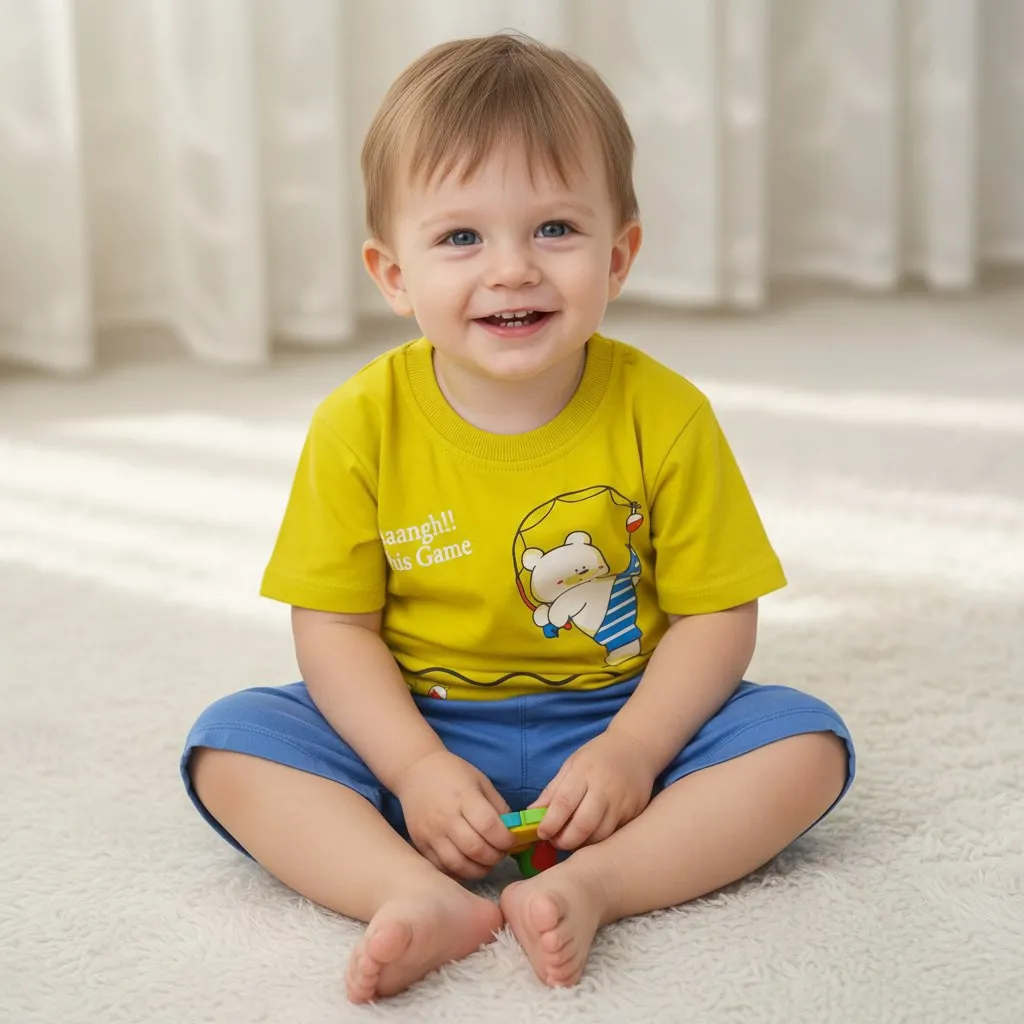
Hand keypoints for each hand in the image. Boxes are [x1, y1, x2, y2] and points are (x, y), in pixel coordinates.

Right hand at [392, 750, 513, 879]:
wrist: (415, 771)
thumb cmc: (452, 773)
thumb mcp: (480, 781)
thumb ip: (498, 806)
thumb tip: (513, 831)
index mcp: (464, 797)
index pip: (489, 826)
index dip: (505, 839)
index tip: (511, 840)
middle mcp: (446, 817)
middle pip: (475, 849)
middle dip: (495, 857)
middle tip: (500, 852)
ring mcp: (431, 833)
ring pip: (458, 865)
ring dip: (479, 869)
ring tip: (486, 861)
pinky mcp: (420, 844)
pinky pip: (442, 868)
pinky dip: (459, 872)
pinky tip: (468, 864)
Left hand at [534, 728, 657, 850]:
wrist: (637, 748)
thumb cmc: (599, 756)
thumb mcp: (572, 765)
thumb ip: (553, 791)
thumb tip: (531, 814)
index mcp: (584, 772)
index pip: (564, 803)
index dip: (550, 823)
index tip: (541, 833)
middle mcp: (605, 788)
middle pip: (583, 825)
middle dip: (564, 841)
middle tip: (555, 842)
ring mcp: (622, 802)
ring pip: (599, 836)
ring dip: (581, 844)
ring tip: (571, 839)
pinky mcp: (635, 813)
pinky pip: (614, 834)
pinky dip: (599, 840)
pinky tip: (590, 835)